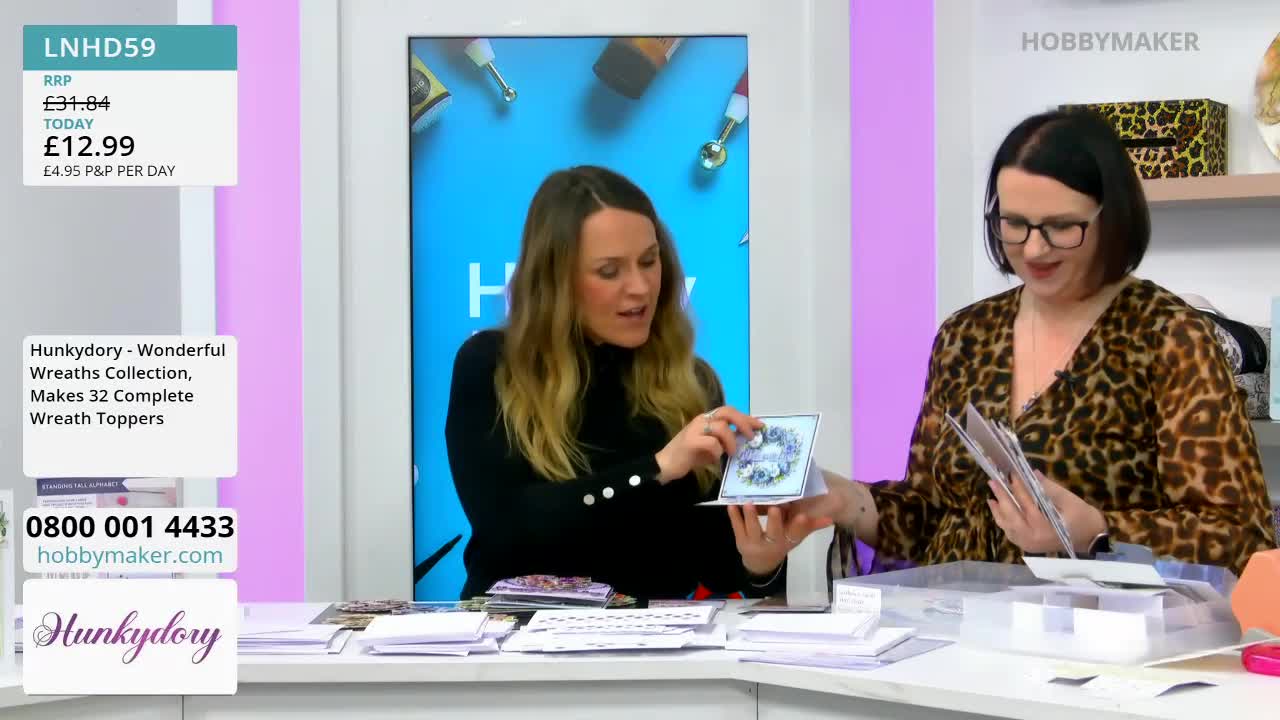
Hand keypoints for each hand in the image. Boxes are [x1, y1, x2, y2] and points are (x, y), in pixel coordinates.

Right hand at [654, 405, 762, 483]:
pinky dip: (718, 452)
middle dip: (743, 423)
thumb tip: (744, 439)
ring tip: (732, 453)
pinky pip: (712, 444)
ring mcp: (695, 429)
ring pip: (722, 427)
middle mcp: (701, 420)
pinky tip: (714, 460)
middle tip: (751, 437)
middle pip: (727, 412)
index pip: (730, 412)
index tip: (761, 426)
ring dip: (731, 442)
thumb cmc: (689, 456)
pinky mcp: (691, 441)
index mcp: (706, 419)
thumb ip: (724, 440)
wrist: (665, 465)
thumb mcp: (711, 447)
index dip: (746, 418)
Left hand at [726, 503, 832, 576]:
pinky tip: (732, 505)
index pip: (795, 533)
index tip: (803, 515)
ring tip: (748, 502)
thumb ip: (811, 526)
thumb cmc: (781, 543)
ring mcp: (755, 543)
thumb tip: (831, 518)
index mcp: (787, 541)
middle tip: (775, 507)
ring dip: (750, 516)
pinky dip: (734, 517)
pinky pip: (737, 529)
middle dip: (774, 521)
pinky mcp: (741, 541)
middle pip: (774, 533)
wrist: (760, 562)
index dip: (799, 525)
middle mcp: (772, 543)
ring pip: (753, 530)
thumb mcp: (795, 537)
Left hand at [987, 469, 1106, 554]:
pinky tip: (998, 509)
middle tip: (993, 481)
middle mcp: (1032, 538)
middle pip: (1011, 516)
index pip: (1026, 504)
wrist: (1091, 539)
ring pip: (1007, 526)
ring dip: (998, 510)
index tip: (1011, 474)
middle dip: (1002, 497)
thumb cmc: (1083, 518)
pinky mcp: (1028, 545)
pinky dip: (1003, 520)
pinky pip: (1010, 532)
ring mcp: (1028, 544)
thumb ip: (1049, 488)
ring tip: (992, 494)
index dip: (1018, 488)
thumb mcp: (1069, 500)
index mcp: (1044, 528)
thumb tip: (1031, 473)